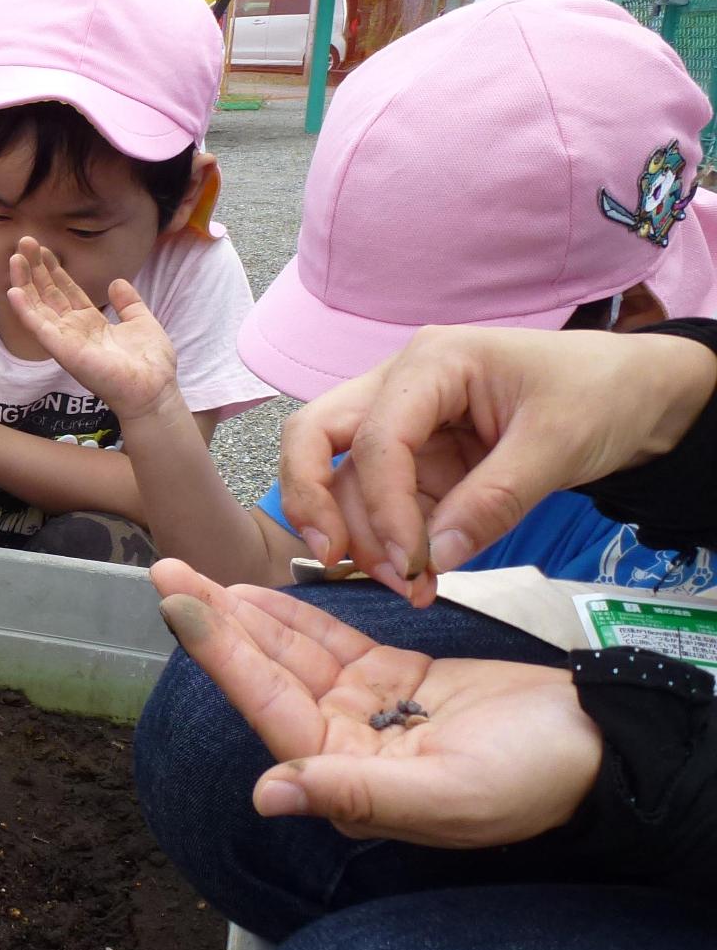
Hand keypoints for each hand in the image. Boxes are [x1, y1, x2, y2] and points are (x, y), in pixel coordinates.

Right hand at [6, 236, 179, 421]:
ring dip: (25, 282)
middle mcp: (73, 330)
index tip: (43, 249)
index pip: (66, 291)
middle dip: (36, 269)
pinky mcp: (63, 351)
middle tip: (24, 242)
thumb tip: (116, 282)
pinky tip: (13, 290)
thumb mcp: (142, 321)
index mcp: (90, 323)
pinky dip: (25, 310)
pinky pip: (39, 328)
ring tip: (15, 257)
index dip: (54, 270)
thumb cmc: (151, 363)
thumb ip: (128, 302)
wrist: (154, 390)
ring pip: (38, 307)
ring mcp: (66, 341)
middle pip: (48, 294)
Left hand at [150, 559, 601, 847]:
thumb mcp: (447, 793)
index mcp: (344, 775)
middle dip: (214, 624)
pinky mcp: (396, 681)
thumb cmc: (533, 779)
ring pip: (292, 654)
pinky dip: (296, 617)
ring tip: (195, 575)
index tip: (177, 605)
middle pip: (266, 674)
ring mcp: (367, 712)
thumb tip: (267, 796)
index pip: (266, 705)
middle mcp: (341, 745)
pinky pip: (333, 644)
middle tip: (165, 571)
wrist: (600, 750)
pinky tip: (255, 594)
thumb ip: (354, 791)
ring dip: (244, 616)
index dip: (218, 653)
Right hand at [278, 326, 716, 604]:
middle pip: (313, 437)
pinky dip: (386, 543)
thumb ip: (494, 500)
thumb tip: (434, 559)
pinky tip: (416, 577)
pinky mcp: (416, 462)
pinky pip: (378, 504)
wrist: (638, 394)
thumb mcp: (559, 444)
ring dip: (358, 536)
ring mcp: (402, 426)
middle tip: (333, 560)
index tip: (411, 563)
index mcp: (432, 363)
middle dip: (312, 502)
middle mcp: (398, 388)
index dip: (381, 505)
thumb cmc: (601, 394)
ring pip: (339, 478)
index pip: (375, 436)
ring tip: (406, 585)